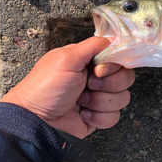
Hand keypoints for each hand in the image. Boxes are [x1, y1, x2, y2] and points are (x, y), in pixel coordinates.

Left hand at [0, 36, 134, 138]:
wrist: (36, 122)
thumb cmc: (46, 88)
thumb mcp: (67, 58)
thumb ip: (93, 45)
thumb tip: (113, 39)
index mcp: (88, 61)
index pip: (117, 58)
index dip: (113, 65)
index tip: (98, 70)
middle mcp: (95, 78)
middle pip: (125, 77)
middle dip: (108, 84)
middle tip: (88, 86)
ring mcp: (97, 98)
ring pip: (122, 98)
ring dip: (101, 101)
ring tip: (81, 102)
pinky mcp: (98, 117)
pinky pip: (114, 116)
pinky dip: (99, 117)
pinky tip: (83, 114)